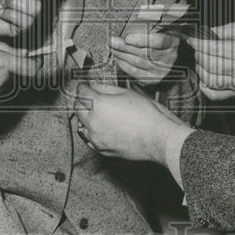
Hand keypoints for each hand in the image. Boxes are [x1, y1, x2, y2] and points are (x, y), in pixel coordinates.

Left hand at [73, 82, 190, 163]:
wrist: (156, 138)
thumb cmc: (146, 115)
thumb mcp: (126, 93)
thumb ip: (105, 88)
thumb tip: (94, 85)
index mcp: (98, 105)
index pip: (81, 92)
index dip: (83, 86)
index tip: (85, 86)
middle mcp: (93, 122)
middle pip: (77, 108)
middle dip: (81, 100)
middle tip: (89, 97)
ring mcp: (96, 137)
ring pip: (82, 124)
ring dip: (85, 117)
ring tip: (97, 113)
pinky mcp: (101, 149)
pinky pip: (89, 138)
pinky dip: (92, 131)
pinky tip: (102, 127)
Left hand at [109, 30, 178, 85]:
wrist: (172, 58)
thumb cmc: (164, 38)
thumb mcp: (163, 29)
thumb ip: (151, 26)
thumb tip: (132, 22)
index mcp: (173, 42)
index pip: (159, 41)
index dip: (142, 40)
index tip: (127, 37)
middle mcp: (169, 58)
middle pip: (144, 53)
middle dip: (124, 47)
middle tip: (111, 41)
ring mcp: (161, 71)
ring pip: (137, 63)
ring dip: (121, 55)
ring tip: (111, 48)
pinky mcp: (152, 79)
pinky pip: (134, 73)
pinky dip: (123, 65)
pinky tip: (117, 58)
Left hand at [186, 22, 234, 100]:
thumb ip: (221, 31)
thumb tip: (202, 34)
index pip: (214, 48)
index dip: (199, 44)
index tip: (191, 40)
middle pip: (210, 65)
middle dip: (198, 55)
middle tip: (198, 50)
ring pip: (209, 80)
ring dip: (200, 69)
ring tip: (202, 61)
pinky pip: (214, 95)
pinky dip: (204, 87)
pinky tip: (204, 77)